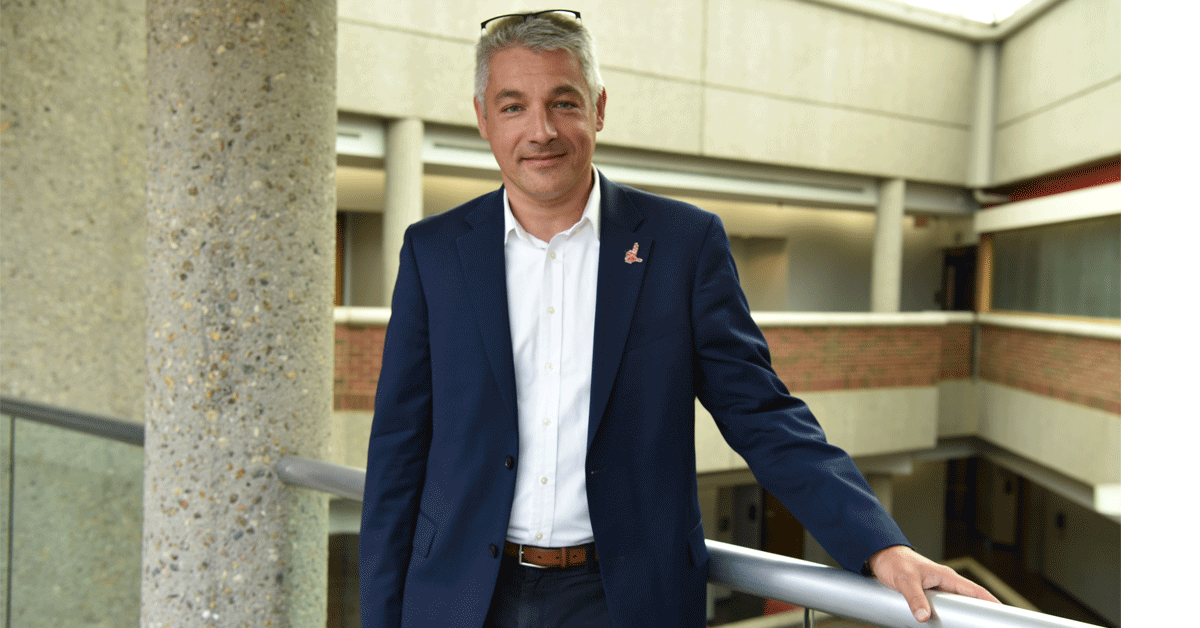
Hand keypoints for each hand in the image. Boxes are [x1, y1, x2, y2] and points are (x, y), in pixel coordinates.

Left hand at [867, 545, 1000, 622]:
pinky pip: (944, 605)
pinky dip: (948, 614)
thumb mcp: (905, 581)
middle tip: (988, 624)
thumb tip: (924, 617)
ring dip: (963, 614)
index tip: (1003, 613)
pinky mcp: (929, 593)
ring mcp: (938, 587)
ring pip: (956, 603)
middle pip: (969, 599)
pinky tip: (947, 623)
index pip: (975, 590)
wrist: (881, 555)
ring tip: (970, 625)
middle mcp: (945, 582)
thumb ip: (915, 599)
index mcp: (946, 576)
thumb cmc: (895, 562)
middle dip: (980, 611)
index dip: (990, 601)